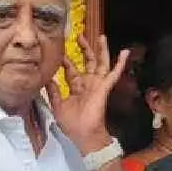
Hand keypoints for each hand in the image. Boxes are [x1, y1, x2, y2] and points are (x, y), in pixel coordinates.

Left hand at [50, 33, 128, 154]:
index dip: (66, 61)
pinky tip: (125, 52)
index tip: (60, 51)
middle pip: (87, 63)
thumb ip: (53, 92)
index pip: (71, 70)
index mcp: (76, 89)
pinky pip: (114, 74)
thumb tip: (46, 78)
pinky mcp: (104, 88)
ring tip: (101, 37)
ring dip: (101, 50)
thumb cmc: (73, 125)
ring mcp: (97, 85)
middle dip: (84, 49)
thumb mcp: (58, 106)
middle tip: (79, 35)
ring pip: (100, 64)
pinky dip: (120, 63)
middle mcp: (88, 85)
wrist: (84, 135)